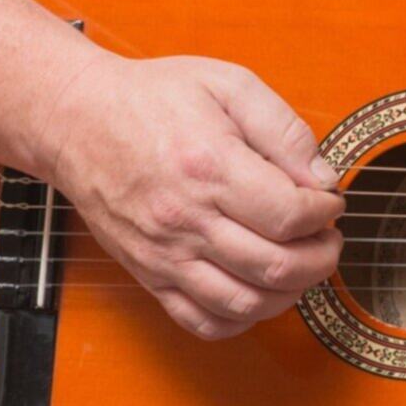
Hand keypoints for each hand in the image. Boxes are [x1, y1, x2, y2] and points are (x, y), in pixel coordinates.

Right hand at [32, 52, 344, 339]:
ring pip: (245, 303)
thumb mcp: (228, 84)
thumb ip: (283, 130)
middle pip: (276, 267)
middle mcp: (186, 219)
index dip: (325, 213)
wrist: (76, 121)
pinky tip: (259, 290)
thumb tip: (321, 178)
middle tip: (328, 237)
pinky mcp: (148, 275)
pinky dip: (241, 318)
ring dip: (290, 293)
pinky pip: (202, 321)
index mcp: (210, 167)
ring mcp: (164, 255)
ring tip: (302, 264)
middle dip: (321, 258)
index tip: (329, 200)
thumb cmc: (153, 98)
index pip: (289, 215)